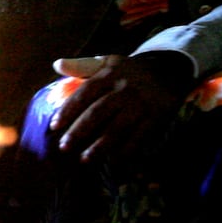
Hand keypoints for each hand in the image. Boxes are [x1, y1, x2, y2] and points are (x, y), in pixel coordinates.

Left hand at [48, 53, 187, 166]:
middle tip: (64, 147)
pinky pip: (138, 137)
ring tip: (84, 159)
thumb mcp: (106, 62)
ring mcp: (140, 104)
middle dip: (79, 131)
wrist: (167, 72)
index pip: (84, 93)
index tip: (54, 125)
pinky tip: (113, 160)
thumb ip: (81, 65)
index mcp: (109, 74)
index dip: (68, 110)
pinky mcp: (155, 117)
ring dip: (99, 146)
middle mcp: (124, 89)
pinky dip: (125, 151)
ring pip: (116, 128)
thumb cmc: (127, 72)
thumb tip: (56, 65)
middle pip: (97, 113)